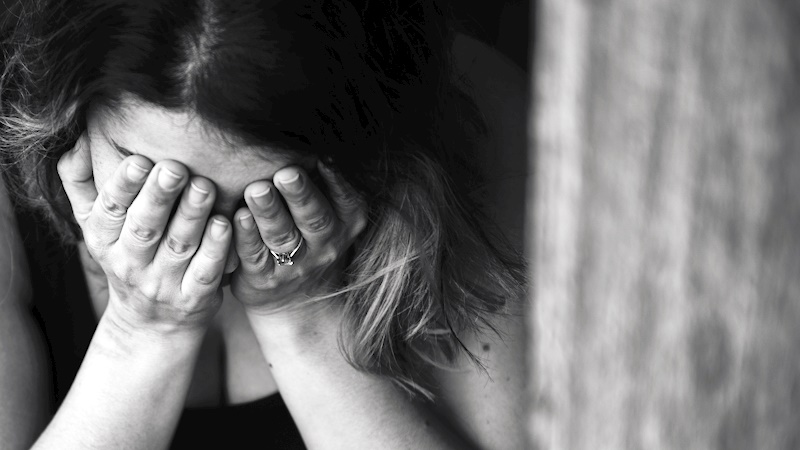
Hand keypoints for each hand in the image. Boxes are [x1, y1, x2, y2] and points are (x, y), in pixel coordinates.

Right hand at [58, 135, 230, 334]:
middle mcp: (130, 263)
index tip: (140, 160)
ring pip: (178, 246)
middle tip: (176, 168)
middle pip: (145, 227)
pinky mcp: (193, 299)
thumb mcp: (94, 224)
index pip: (110, 209)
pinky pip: (204, 272)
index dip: (123, 185)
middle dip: (160, 196)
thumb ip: (81, 181)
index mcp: (103, 239)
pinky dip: (215, 249)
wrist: (149, 324)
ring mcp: (162, 284)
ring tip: (205, 186)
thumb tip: (79, 137)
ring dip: (192, 215)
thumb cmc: (126, 255)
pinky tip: (225, 223)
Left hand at [229, 161, 366, 314]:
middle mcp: (325, 245)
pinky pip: (254, 256)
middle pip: (314, 218)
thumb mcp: (330, 213)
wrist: (296, 298)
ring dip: (269, 212)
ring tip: (256, 190)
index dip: (335, 180)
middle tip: (286, 173)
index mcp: (346, 222)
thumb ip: (322, 181)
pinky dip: (246, 236)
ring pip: (282, 237)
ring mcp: (296, 265)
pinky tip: (236, 217)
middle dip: (300, 194)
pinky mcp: (264, 279)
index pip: (345, 199)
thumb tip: (303, 131)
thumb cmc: (309, 237)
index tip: (323, 156)